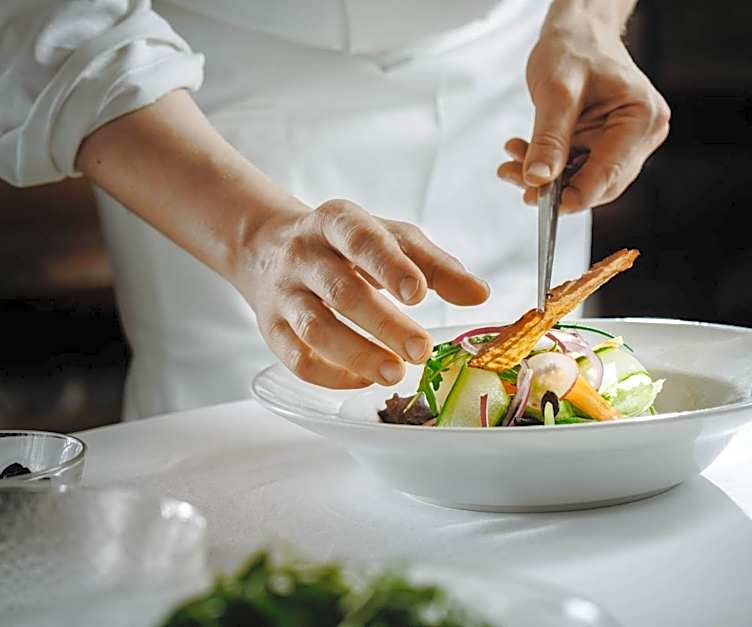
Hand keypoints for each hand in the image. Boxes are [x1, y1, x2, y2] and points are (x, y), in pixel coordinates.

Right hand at [239, 200, 489, 388]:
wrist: (266, 247)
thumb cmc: (346, 245)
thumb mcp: (391, 239)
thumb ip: (435, 265)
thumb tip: (480, 294)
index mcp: (337, 222)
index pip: (361, 240)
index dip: (389, 267)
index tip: (420, 294)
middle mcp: (304, 255)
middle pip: (341, 292)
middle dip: (384, 325)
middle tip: (420, 351)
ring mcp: (284, 293)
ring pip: (315, 329)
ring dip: (357, 356)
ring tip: (395, 374)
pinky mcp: (271, 329)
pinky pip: (297, 358)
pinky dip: (332, 375)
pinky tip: (365, 380)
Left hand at [498, 17, 669, 211]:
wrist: (577, 31)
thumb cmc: (575, 47)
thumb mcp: (556, 90)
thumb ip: (548, 138)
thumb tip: (538, 180)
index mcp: (642, 117)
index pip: (609, 174)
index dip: (575, 196)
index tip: (541, 204)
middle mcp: (642, 134)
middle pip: (599, 182)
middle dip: (555, 186)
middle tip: (516, 177)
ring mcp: (627, 141)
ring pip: (585, 178)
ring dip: (547, 178)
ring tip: (512, 162)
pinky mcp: (608, 144)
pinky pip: (578, 167)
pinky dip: (550, 166)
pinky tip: (523, 154)